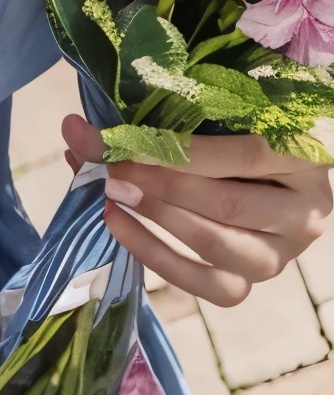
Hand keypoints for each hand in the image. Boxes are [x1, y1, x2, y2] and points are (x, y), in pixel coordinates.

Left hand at [63, 115, 332, 307]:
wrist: (272, 168)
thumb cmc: (243, 123)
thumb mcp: (227, 107)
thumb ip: (179, 110)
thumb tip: (91, 124)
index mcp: (304, 157)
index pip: (242, 155)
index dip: (178, 151)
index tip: (120, 140)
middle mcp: (302, 213)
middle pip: (226, 206)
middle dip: (158, 186)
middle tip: (108, 169)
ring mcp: (282, 254)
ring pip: (217, 249)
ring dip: (155, 221)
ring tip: (111, 196)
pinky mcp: (255, 280)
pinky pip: (210, 286)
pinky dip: (159, 259)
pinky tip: (121, 227)